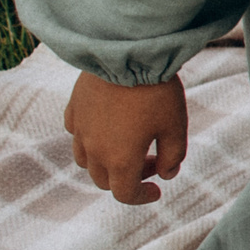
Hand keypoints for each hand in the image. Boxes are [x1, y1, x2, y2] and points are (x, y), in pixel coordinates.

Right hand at [64, 71, 187, 203]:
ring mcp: (80, 129)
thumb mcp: (175, 126)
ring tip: (127, 144)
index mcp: (120, 160)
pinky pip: (76, 133)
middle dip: (127, 178)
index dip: (142, 197)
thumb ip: (172, 156)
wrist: (128, 52)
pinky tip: (106, 125)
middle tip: (150, 160)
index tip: (157, 190)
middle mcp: (94, 150)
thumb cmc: (156, 91)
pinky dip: (89, 138)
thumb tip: (166, 174)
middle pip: (103, 180)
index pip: (125, 194)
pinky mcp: (74, 108)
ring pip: (85, 160)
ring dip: (105, 162)